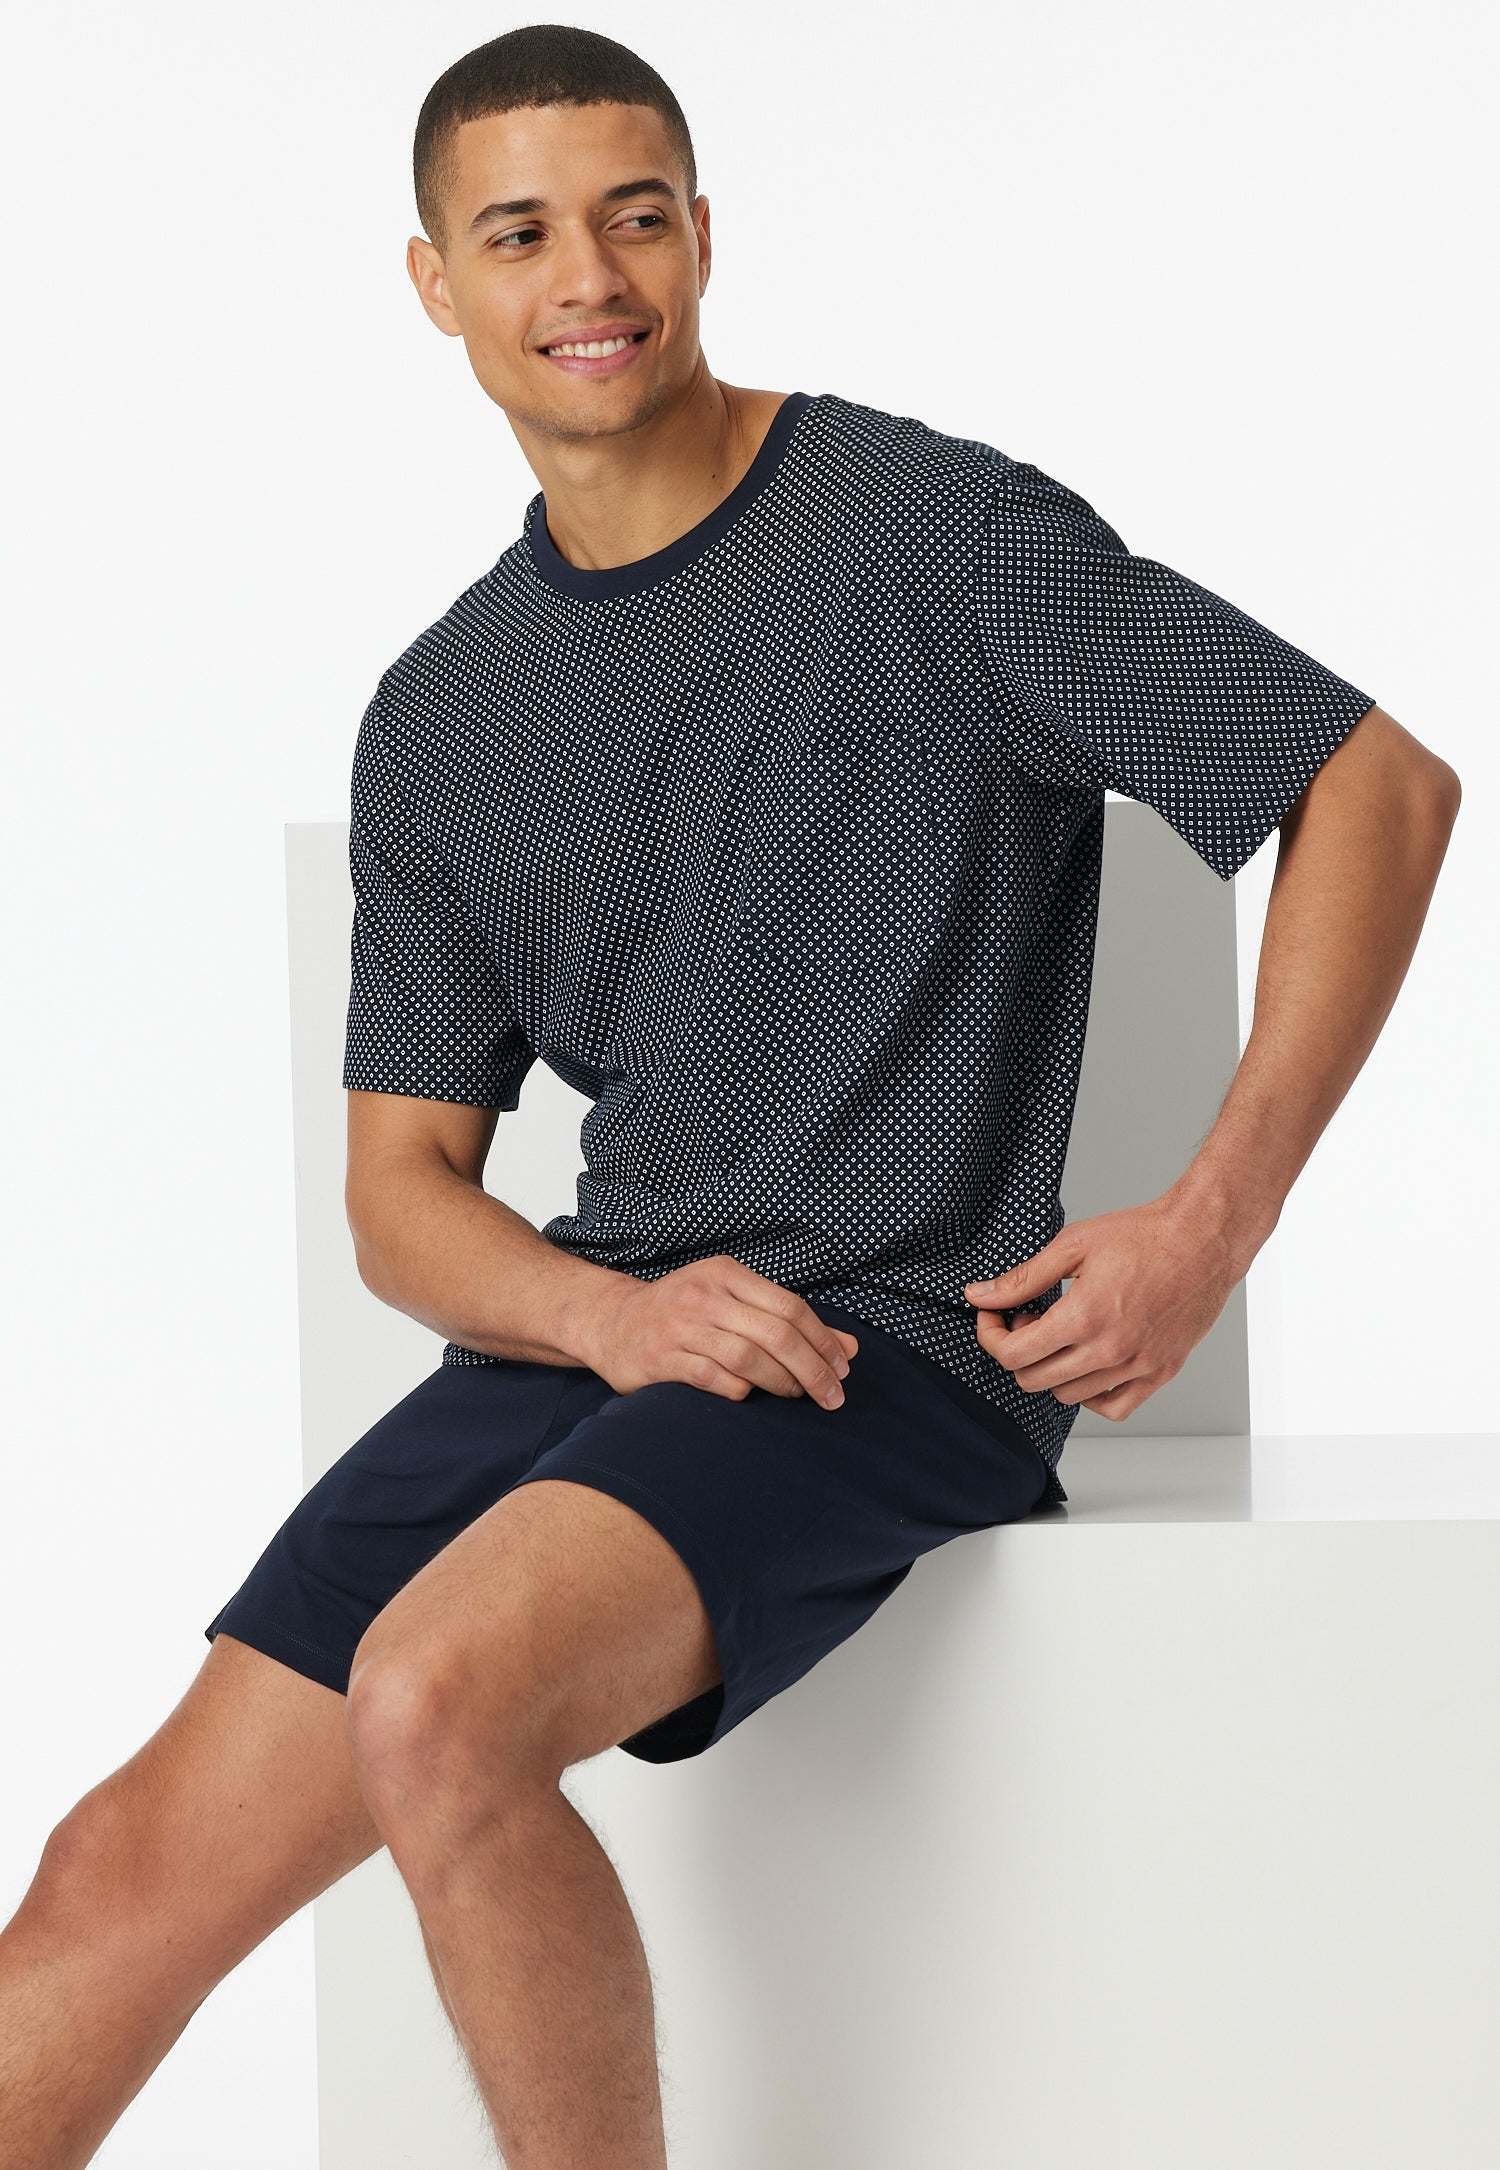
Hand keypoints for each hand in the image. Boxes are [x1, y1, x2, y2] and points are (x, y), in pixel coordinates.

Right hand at [579, 1254, 859, 1406]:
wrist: (610, 1323)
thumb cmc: (683, 1315)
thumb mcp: (733, 1304)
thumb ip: (788, 1324)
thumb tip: (849, 1349)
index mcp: (725, 1274)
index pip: (790, 1305)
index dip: (823, 1339)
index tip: (843, 1367)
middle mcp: (703, 1295)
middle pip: (775, 1333)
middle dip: (813, 1368)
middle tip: (832, 1396)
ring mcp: (679, 1327)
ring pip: (748, 1357)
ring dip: (781, 1382)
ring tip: (795, 1395)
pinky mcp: (660, 1359)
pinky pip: (714, 1378)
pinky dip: (740, 1390)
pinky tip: (750, 1395)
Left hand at [962, 1197, 1241, 1419]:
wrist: (1202, 1239)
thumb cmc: (1143, 1236)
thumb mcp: (1072, 1246)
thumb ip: (1022, 1278)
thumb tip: (978, 1296)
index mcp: (1083, 1318)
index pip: (1012, 1354)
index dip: (991, 1334)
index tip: (993, 1316)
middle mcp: (1109, 1351)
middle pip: (1033, 1379)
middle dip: (1017, 1350)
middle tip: (1028, 1319)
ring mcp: (1137, 1367)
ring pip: (1068, 1396)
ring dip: (1052, 1369)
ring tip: (1062, 1334)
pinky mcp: (1160, 1373)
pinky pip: (1113, 1408)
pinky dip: (1092, 1394)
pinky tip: (1089, 1362)